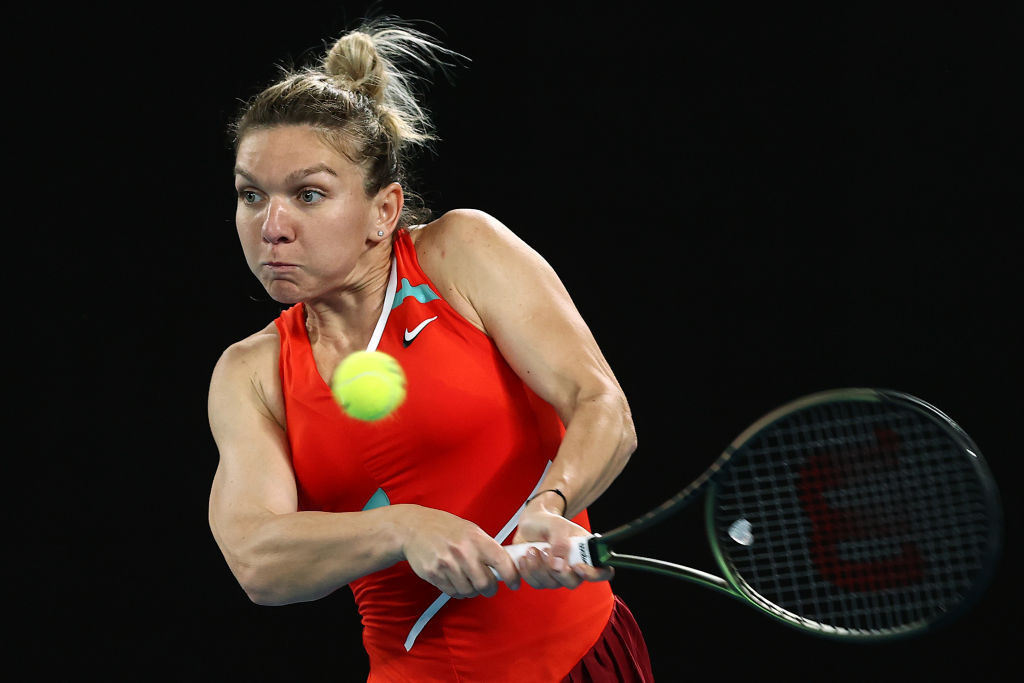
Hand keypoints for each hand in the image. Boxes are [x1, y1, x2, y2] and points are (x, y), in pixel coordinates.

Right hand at [399, 505, 519, 596]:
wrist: (414, 528)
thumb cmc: (445, 528)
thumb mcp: (470, 530)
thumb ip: (487, 547)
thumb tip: (506, 564)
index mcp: (476, 539)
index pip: (502, 562)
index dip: (512, 576)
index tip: (514, 583)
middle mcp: (463, 552)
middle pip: (485, 584)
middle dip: (489, 588)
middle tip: (488, 586)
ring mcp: (447, 564)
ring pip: (469, 591)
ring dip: (472, 590)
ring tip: (469, 581)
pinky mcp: (434, 574)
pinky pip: (452, 592)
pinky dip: (458, 591)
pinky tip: (455, 580)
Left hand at [510, 494, 613, 589]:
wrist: (530, 524)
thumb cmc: (548, 522)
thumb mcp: (557, 525)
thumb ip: (560, 542)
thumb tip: (558, 564)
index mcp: (586, 552)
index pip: (602, 572)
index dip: (594, 574)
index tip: (578, 567)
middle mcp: (574, 567)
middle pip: (573, 583)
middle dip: (557, 570)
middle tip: (545, 550)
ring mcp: (557, 575)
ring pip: (551, 584)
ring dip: (538, 567)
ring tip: (531, 549)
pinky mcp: (541, 578)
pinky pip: (536, 583)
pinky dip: (527, 571)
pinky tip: (525, 557)